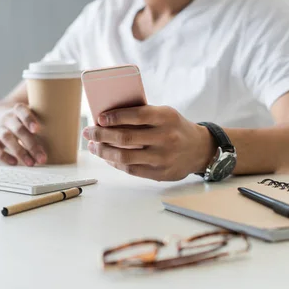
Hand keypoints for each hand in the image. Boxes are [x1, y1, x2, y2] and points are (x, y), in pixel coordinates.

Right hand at [0, 103, 46, 166]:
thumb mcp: (30, 112)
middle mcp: (7, 118)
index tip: (37, 129)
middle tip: (42, 158)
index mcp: (17, 110)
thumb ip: (45, 117)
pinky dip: (4, 156)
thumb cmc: (20, 117)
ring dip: (20, 152)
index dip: (29, 119)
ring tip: (31, 163)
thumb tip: (70, 127)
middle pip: (18, 130)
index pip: (22, 111)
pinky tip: (14, 162)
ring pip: (7, 139)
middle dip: (31, 144)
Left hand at [82, 106, 214, 180]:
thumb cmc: (175, 128)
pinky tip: (106, 157)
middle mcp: (166, 138)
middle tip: (89, 132)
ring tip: (93, 146)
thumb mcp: (165, 114)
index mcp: (166, 117)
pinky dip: (115, 163)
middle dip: (102, 135)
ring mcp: (163, 158)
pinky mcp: (160, 173)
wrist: (200, 149)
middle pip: (126, 138)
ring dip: (104, 152)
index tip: (99, 118)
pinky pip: (131, 169)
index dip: (115, 117)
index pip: (136, 115)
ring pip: (125, 156)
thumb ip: (142, 115)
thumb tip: (107, 118)